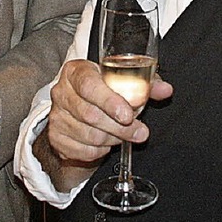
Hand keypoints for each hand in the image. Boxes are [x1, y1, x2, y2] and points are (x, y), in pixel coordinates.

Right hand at [46, 59, 172, 164]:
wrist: (80, 106)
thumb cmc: (103, 90)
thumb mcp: (123, 81)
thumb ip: (145, 84)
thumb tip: (165, 90)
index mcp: (75, 71)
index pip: (88, 85)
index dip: (109, 101)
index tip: (128, 114)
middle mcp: (61, 91)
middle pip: (90, 114)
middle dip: (119, 127)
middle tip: (140, 132)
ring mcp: (56, 115)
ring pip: (88, 135)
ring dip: (113, 139)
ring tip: (123, 135)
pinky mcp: (56, 137)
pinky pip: (82, 150)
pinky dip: (100, 150)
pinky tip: (107, 141)